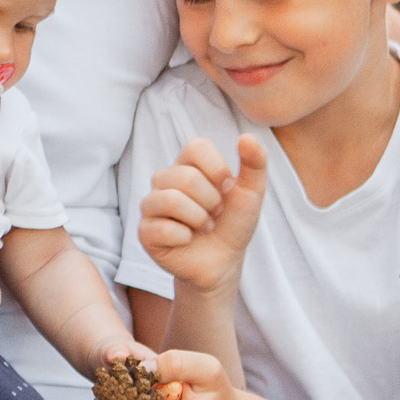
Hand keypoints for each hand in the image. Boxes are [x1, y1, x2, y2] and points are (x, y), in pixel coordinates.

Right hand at [136, 136, 266, 294]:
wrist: (223, 262)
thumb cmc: (233, 223)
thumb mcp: (252, 192)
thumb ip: (255, 162)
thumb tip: (246, 136)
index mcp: (187, 164)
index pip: (196, 147)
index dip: (218, 169)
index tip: (228, 188)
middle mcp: (164, 180)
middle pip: (186, 177)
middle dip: (212, 201)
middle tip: (215, 214)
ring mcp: (151, 205)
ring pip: (171, 200)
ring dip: (199, 219)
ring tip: (204, 227)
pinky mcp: (144, 231)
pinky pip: (163, 228)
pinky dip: (185, 237)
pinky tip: (187, 240)